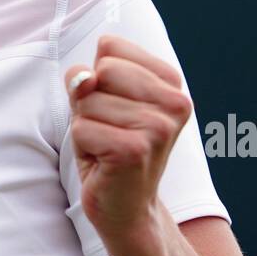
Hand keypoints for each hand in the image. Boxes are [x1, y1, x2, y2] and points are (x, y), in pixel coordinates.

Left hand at [65, 34, 193, 244]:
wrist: (127, 208)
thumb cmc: (110, 148)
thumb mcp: (97, 101)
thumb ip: (86, 77)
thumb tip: (82, 77)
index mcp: (171, 81)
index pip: (110, 46)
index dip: (99, 78)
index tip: (116, 109)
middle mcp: (174, 101)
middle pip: (100, 70)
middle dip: (91, 101)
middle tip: (109, 130)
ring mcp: (157, 127)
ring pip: (88, 101)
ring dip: (87, 127)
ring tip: (107, 147)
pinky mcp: (134, 150)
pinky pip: (82, 128)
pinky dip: (83, 147)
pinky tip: (104, 162)